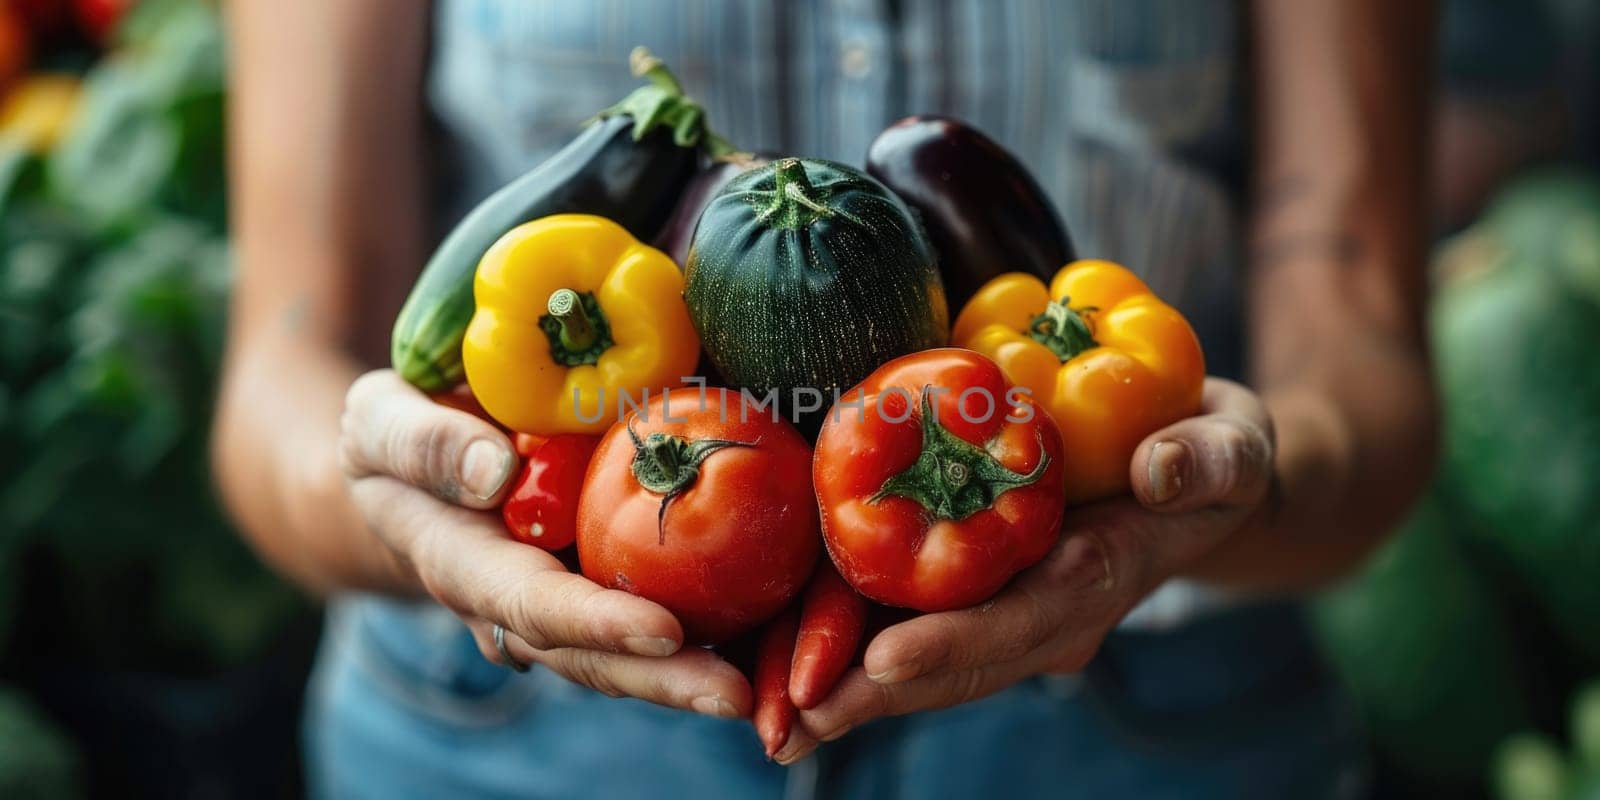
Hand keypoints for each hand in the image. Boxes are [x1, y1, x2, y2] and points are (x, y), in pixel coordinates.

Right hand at [338, 369, 750, 718]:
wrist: (414, 462)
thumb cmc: (396, 433)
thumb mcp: (381, 421)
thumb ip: (422, 444)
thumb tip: (493, 471)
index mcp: (466, 567)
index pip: (533, 605)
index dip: (596, 624)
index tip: (661, 633)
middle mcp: (522, 604)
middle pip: (596, 655)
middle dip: (666, 679)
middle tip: (738, 697)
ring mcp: (566, 601)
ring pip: (634, 652)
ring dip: (699, 672)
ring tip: (773, 688)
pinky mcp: (604, 583)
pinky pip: (663, 609)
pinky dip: (719, 628)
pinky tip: (780, 630)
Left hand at [774, 378, 1274, 762]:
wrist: (1197, 483)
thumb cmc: (1211, 457)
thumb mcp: (1228, 447)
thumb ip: (1206, 459)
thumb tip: (1161, 474)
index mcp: (1096, 580)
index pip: (1024, 621)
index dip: (955, 642)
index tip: (884, 660)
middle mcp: (1045, 614)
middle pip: (956, 664)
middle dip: (875, 694)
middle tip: (795, 716)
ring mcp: (1009, 612)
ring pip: (924, 664)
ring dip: (848, 692)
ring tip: (774, 719)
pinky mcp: (977, 596)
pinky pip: (907, 625)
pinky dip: (848, 648)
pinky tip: (782, 669)